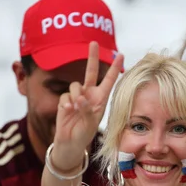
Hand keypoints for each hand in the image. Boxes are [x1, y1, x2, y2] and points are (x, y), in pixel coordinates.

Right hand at [51, 42, 123, 170]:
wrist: (70, 144)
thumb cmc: (84, 134)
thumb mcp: (90, 124)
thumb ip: (88, 110)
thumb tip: (80, 99)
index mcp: (100, 99)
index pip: (109, 80)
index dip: (114, 67)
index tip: (121, 54)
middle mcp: (89, 95)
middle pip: (90, 72)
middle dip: (92, 57)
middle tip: (94, 42)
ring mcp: (76, 97)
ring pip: (75, 85)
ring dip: (75, 95)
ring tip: (76, 108)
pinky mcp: (65, 101)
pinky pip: (65, 96)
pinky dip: (66, 103)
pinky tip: (68, 112)